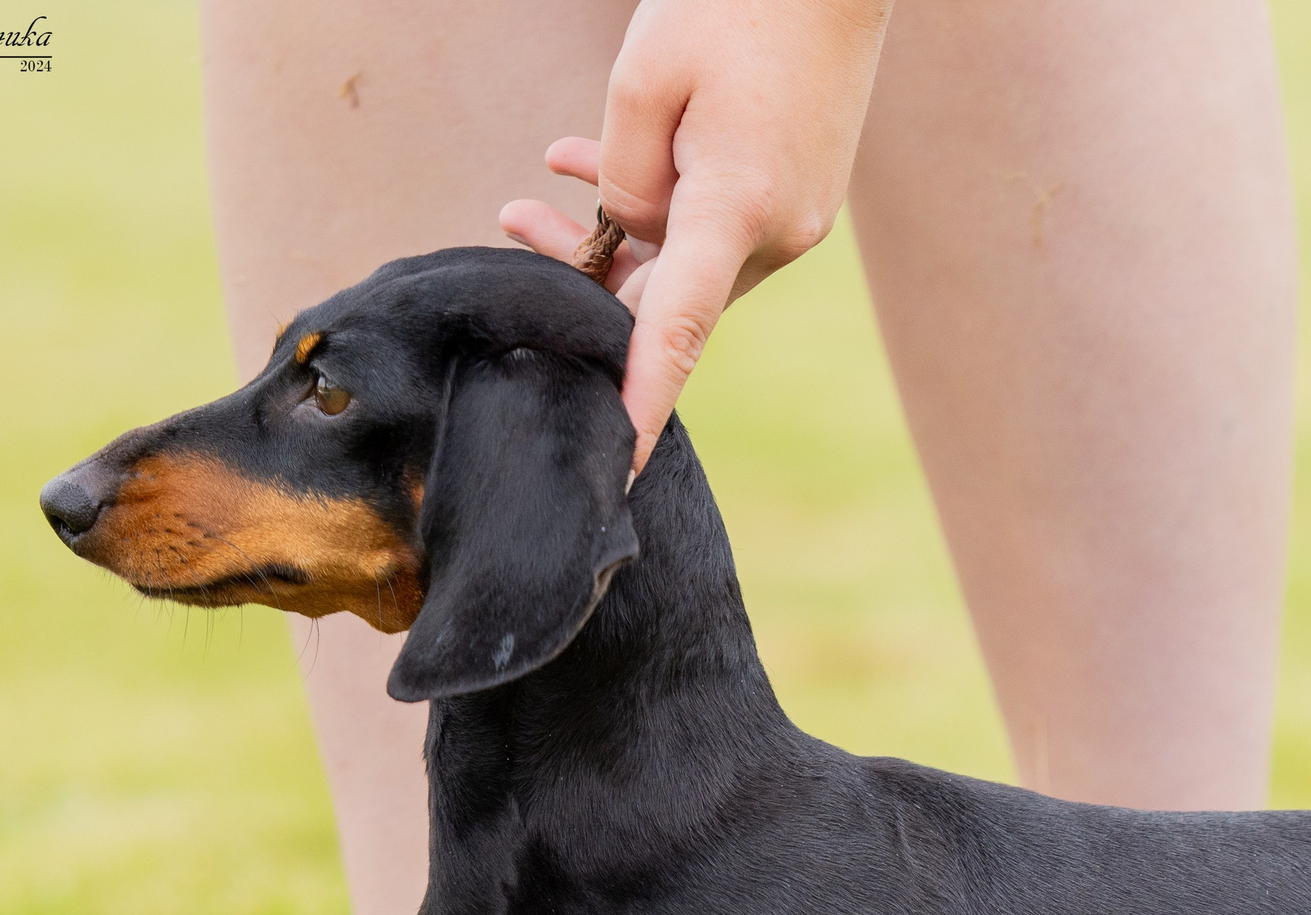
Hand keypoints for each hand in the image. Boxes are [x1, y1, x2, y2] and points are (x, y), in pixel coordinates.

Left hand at [503, 0, 892, 473]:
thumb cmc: (737, 3)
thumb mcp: (647, 77)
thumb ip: (623, 174)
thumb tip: (631, 230)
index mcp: (737, 210)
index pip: (677, 334)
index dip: (642, 408)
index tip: (616, 473)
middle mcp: (778, 231)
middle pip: (667, 291)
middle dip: (588, 275)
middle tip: (510, 220)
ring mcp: (797, 215)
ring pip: (686, 254)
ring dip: (616, 228)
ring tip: (543, 176)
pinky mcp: (800, 191)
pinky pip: (715, 221)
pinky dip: (661, 204)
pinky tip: (593, 159)